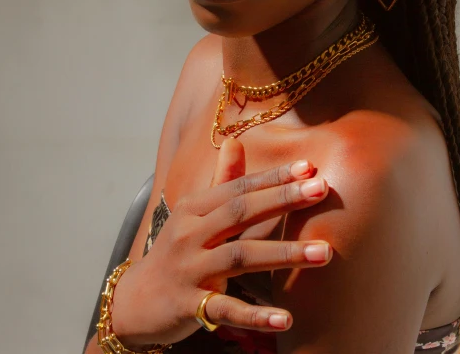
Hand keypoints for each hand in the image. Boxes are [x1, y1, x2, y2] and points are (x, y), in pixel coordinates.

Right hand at [111, 138, 331, 346]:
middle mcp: (190, 234)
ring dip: (284, 254)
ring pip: (240, 257)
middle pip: (241, 212)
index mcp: (193, 208)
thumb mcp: (193, 214)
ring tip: (325, 252)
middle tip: (322, 189)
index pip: (239, 187)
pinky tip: (287, 318)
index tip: (309, 167)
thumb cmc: (175, 251)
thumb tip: (235, 141)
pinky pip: (226, 310)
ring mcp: (190, 269)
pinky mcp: (190, 305)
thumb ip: (220, 181)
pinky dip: (256, 315)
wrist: (134, 302)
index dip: (273, 177)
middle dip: (283, 199)